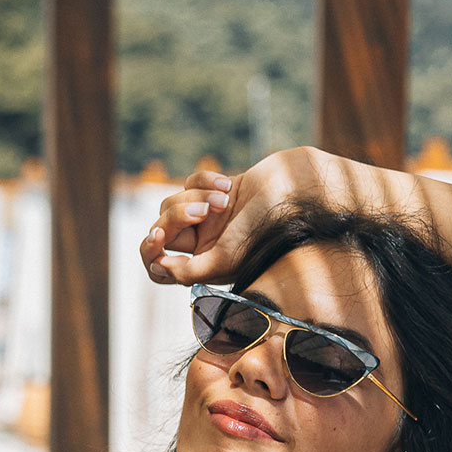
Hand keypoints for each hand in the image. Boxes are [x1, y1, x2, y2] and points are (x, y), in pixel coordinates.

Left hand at [140, 148, 386, 284]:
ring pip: (172, 202)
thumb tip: (157, 268)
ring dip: (195, 197)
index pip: (157, 266)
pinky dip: (205, 180)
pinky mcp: (217, 191)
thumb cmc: (270, 228)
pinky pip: (191, 181)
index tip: (159, 236)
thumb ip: (190, 271)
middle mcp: (205, 243)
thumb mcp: (227, 258)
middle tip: (201, 212)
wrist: (302, 191)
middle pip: (161, 229)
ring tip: (225, 200)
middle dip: (175, 216)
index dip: (149, 251)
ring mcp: (210, 216)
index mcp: (206, 266)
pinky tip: (228, 186)